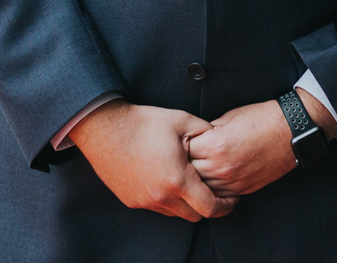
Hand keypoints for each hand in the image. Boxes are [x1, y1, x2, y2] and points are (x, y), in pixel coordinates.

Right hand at [70, 101, 236, 220]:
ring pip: (175, 213)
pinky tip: (169, 180)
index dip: (226, 205)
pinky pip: (157, 207)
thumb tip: (221, 139)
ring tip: (192, 183)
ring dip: (187, 203)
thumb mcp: (183, 121)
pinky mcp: (131, 201)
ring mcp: (144, 201)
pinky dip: (168, 200)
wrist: (105, 129)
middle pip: (194, 215)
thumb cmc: (145, 123)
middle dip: (208, 206)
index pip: (209, 208)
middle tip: (215, 191)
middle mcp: (161, 197)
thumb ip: (207, 132)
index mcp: (178, 180)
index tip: (232, 198)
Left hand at [186, 88, 336, 197]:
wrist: (290, 131)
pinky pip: (218, 195)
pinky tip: (214, 177)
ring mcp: (232, 181)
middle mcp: (220, 167)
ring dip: (198, 179)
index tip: (182, 142)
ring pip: (201, 188)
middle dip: (185, 164)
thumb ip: (207, 132)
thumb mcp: (228, 117)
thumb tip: (193, 141)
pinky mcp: (242, 189)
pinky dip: (213, 188)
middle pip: (188, 173)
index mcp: (214, 145)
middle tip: (185, 157)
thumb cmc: (261, 118)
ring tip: (198, 168)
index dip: (181, 146)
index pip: (183, 152)